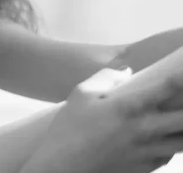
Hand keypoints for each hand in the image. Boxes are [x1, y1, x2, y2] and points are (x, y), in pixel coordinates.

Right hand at [21, 66, 182, 172]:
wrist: (63, 166)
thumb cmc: (69, 128)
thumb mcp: (80, 94)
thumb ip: (105, 78)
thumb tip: (126, 72)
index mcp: (128, 107)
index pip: (165, 89)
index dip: (180, 79)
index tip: (182, 73)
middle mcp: (144, 129)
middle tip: (182, 100)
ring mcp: (147, 151)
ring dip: (182, 128)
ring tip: (176, 119)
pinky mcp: (146, 168)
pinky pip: (170, 156)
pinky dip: (172, 145)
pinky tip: (164, 139)